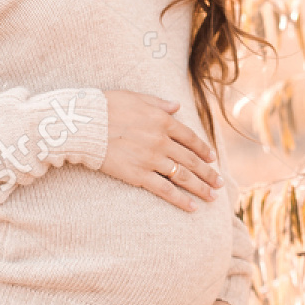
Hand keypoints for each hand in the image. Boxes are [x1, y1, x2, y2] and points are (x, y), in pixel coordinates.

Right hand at [99, 90, 221, 210]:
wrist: (86, 124)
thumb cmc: (107, 107)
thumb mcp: (136, 97)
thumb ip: (159, 103)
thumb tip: (176, 106)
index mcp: (163, 121)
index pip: (190, 138)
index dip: (203, 149)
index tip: (212, 158)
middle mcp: (162, 141)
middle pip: (191, 160)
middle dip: (208, 173)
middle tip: (219, 183)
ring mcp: (152, 159)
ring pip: (182, 176)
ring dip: (200, 188)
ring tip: (212, 197)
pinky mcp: (139, 175)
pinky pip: (165, 189)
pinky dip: (180, 199)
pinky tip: (192, 207)